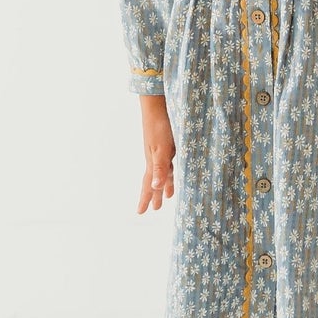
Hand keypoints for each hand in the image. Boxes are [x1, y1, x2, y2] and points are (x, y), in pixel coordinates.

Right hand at [136, 95, 175, 212]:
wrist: (158, 104)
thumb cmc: (160, 126)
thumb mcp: (162, 149)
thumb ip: (159, 168)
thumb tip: (154, 187)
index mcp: (153, 161)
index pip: (148, 184)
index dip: (146, 198)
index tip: (141, 213)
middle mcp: (155, 157)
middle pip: (154, 180)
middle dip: (155, 194)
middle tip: (155, 209)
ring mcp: (161, 149)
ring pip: (163, 171)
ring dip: (165, 183)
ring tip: (168, 195)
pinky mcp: (169, 141)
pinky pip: (169, 161)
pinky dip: (172, 169)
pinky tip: (177, 169)